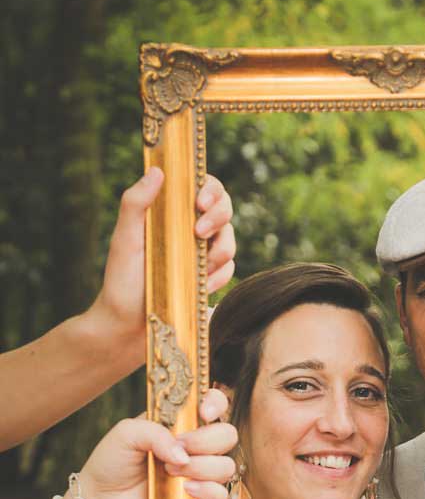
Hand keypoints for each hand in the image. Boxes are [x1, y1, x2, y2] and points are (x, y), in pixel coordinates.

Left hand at [73, 392, 236, 498]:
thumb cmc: (112, 463)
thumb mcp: (126, 433)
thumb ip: (155, 432)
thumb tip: (183, 454)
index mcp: (181, 423)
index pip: (214, 404)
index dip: (216, 404)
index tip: (203, 414)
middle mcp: (196, 447)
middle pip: (228, 435)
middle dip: (206, 440)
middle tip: (181, 447)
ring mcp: (200, 474)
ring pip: (226, 466)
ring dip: (201, 467)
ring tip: (171, 471)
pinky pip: (221, 496)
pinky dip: (207, 491)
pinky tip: (186, 490)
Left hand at [86, 168, 234, 364]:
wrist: (127, 327)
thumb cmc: (121, 281)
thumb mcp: (124, 239)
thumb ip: (136, 203)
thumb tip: (157, 171)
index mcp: (170, 214)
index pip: (202, 187)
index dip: (210, 189)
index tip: (200, 202)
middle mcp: (189, 230)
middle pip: (224, 210)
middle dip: (219, 219)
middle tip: (199, 233)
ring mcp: (201, 255)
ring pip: (230, 242)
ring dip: (219, 252)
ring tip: (196, 268)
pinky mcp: (209, 279)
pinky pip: (229, 271)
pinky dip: (217, 278)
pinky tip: (198, 288)